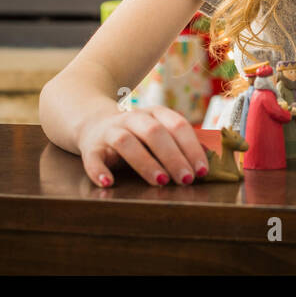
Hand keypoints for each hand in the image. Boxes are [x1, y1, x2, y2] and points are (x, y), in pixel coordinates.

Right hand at [76, 106, 209, 187]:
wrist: (93, 123)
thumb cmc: (137, 136)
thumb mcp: (158, 133)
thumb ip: (178, 145)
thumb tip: (205, 166)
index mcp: (155, 113)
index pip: (177, 126)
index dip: (191, 147)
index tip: (202, 171)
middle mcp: (133, 118)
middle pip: (155, 132)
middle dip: (173, 156)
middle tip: (186, 179)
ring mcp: (110, 131)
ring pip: (126, 142)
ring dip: (145, 162)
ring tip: (160, 181)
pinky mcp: (91, 147)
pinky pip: (92, 157)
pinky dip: (98, 170)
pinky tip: (108, 183)